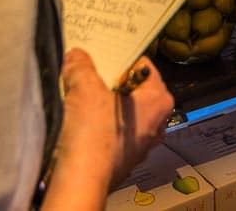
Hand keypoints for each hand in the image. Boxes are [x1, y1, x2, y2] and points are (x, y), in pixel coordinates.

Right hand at [55, 49, 174, 192]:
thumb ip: (81, 66)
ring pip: (121, 112)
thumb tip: (77, 57)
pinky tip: (78, 121)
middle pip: (132, 90)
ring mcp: (138, 145)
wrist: (79, 182)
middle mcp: (154, 124)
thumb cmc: (93, 137)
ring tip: (79, 95)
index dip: (121, 57)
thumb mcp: (84, 87)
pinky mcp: (120, 159)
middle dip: (110, 82)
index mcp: (158, 101)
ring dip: (101, 104)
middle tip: (89, 72)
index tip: (104, 53)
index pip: (144, 66)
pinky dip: (97, 125)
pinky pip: (111, 132)